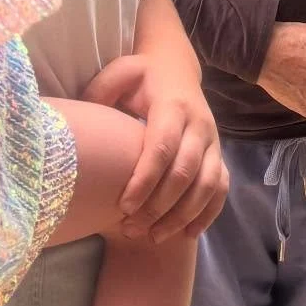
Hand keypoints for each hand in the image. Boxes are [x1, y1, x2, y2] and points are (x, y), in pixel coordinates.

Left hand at [83, 55, 227, 243]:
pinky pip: (221, 189)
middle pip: (185, 172)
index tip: (123, 206)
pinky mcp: (219, 155)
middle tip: (130, 229)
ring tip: (153, 237)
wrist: (177, 69)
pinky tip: (187, 234)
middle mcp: (199, 125)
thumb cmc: (142, 77)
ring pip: (207, 185)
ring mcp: (213, 142)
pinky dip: (208, 213)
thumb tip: (84, 121)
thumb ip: (102, 92)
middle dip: (159, 206)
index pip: (163, 147)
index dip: (145, 180)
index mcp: (174, 106)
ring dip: (182, 216)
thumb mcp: (121, 72)